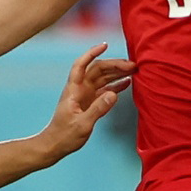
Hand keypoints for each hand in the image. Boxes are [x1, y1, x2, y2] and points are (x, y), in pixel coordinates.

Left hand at [40, 43, 131, 157]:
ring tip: (134, 71)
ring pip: (103, 78)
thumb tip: (114, 94)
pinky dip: (116, 85)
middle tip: (133, 65)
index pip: (81, 65)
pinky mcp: (90, 103)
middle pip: (97, 70)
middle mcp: (79, 89)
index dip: (91, 53)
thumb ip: (98, 109)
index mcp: (73, 90)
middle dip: (114, 64)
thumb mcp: (82, 124)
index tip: (105, 45)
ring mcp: (85, 95)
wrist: (55, 145)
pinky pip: (105, 90)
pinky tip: (128, 83)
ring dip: (117, 73)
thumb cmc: (64, 136)